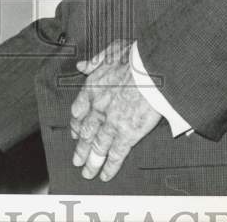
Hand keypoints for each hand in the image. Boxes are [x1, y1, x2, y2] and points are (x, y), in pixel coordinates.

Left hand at [70, 39, 160, 181]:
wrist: (152, 69)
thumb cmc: (135, 57)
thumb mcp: (111, 51)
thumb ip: (95, 61)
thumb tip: (82, 65)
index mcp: (93, 88)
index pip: (78, 111)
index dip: (76, 124)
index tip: (74, 133)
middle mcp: (98, 108)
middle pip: (85, 133)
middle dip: (80, 149)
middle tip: (76, 161)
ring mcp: (112, 123)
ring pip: (97, 147)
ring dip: (91, 162)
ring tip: (87, 173)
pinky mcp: (127, 134)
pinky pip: (116, 154)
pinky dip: (109, 166)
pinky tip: (105, 175)